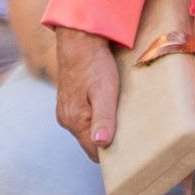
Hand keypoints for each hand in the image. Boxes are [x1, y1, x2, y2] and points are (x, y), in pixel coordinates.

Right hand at [53, 24, 122, 156]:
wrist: (79, 40)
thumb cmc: (95, 64)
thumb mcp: (105, 92)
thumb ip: (103, 118)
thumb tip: (101, 144)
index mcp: (74, 120)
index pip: (94, 152)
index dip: (112, 154)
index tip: (129, 150)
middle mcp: (66, 119)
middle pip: (90, 143)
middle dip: (108, 141)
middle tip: (129, 132)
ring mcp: (65, 110)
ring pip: (87, 130)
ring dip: (102, 127)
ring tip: (119, 117)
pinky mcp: (68, 102)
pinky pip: (83, 119)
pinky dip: (95, 117)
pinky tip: (107, 106)